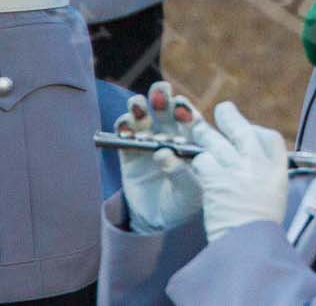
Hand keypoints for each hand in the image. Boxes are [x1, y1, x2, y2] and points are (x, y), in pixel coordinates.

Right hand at [114, 81, 205, 234]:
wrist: (157, 221)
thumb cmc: (182, 204)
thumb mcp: (188, 194)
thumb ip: (180, 174)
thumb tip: (163, 154)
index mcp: (192, 140)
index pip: (191, 120)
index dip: (186, 111)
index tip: (182, 109)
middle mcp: (171, 134)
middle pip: (167, 109)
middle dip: (163, 98)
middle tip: (160, 95)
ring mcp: (148, 140)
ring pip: (144, 114)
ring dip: (141, 105)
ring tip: (138, 106)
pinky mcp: (128, 150)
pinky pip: (124, 132)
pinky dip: (123, 125)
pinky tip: (125, 126)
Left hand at [191, 101, 288, 235]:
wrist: (248, 247)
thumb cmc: (260, 231)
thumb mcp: (275, 199)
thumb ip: (266, 177)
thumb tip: (254, 163)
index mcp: (277, 171)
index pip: (271, 138)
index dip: (257, 130)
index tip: (249, 129)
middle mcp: (258, 165)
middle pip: (242, 130)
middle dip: (230, 117)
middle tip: (222, 109)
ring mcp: (236, 169)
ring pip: (216, 140)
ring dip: (205, 135)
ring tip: (199, 130)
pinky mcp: (216, 179)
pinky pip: (203, 160)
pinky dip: (198, 161)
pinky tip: (197, 166)